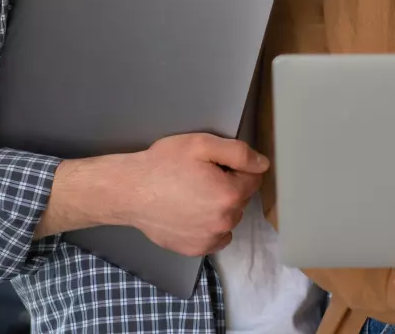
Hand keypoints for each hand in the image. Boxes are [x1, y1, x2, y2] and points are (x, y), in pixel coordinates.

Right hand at [128, 133, 268, 256]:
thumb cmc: (164, 164)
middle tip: (200, 176)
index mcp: (229, 195)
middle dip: (228, 186)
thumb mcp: (201, 144)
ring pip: (229, 218)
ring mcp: (210, 239)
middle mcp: (224, 222)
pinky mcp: (195, 250)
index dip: (236, 167)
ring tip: (192, 194)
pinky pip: (216, 237)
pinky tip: (190, 212)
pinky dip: (209, 226)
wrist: (131, 191)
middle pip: (241, 199)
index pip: (253, 178)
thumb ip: (238, 153)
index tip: (215, 164)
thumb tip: (263, 164)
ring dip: (219, 207)